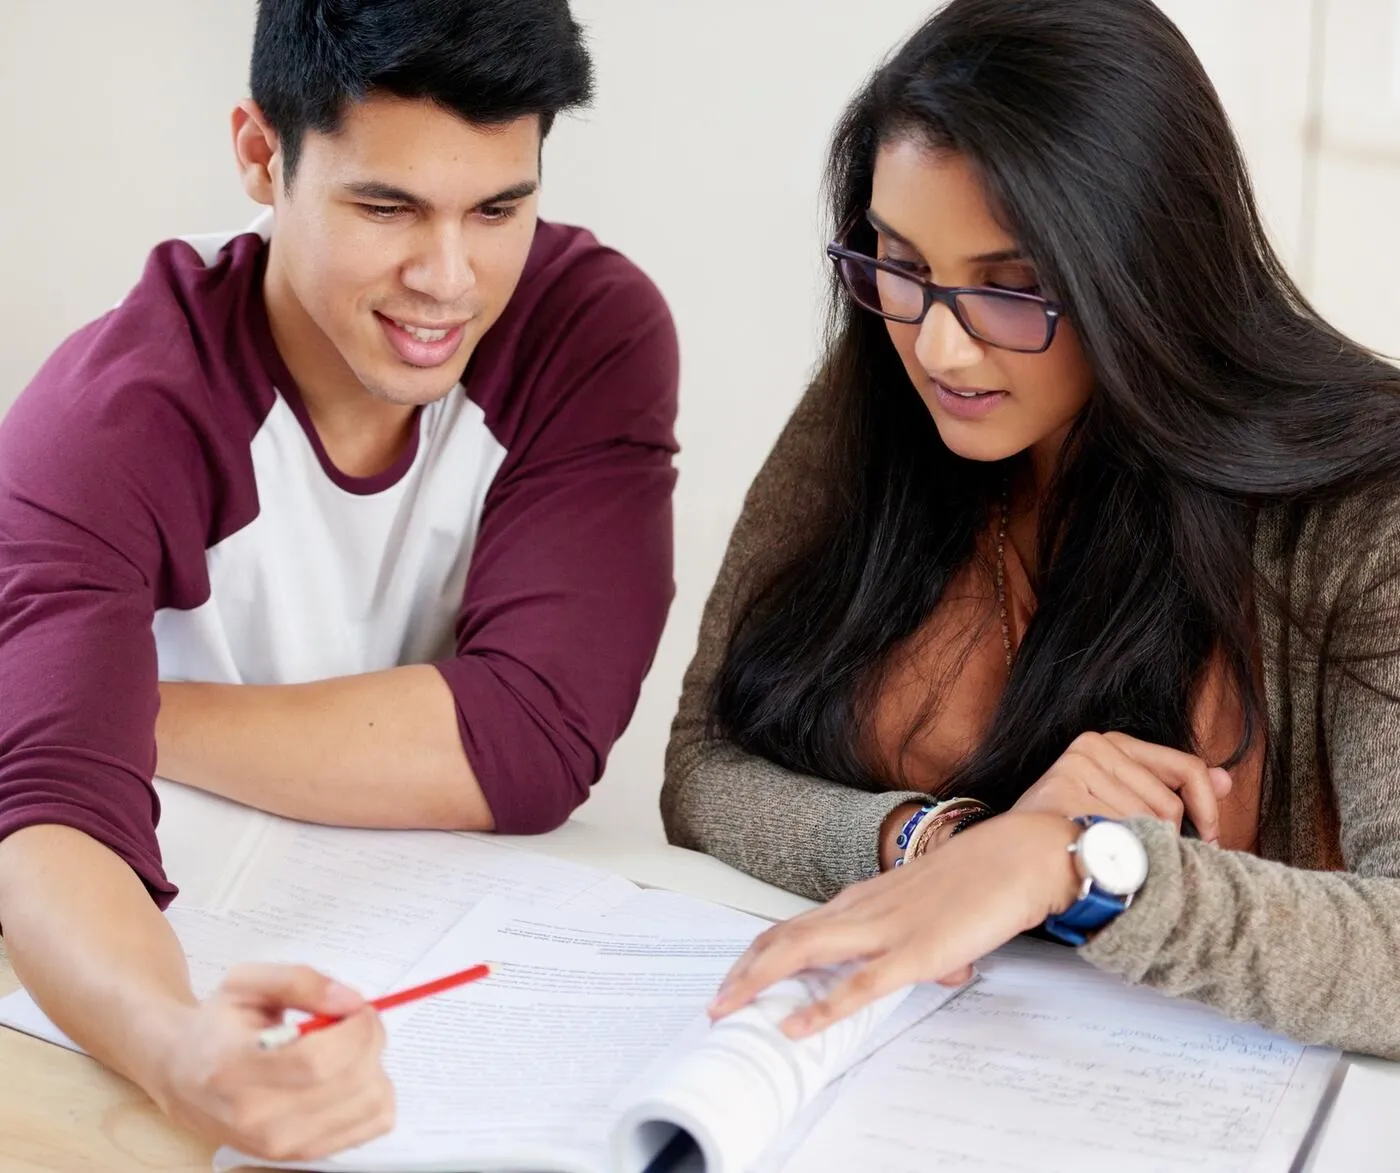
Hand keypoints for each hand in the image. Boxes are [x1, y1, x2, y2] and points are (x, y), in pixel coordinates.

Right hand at [146, 965, 394, 1160]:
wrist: (183, 1075)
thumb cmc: (219, 1025)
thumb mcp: (247, 983)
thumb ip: (301, 981)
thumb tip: (351, 1002)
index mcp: (235, 1068)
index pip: (316, 1059)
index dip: (354, 1029)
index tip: (359, 1008)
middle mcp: (256, 1117)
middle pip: (348, 1080)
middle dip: (371, 1039)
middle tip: (358, 1020)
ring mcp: (280, 1143)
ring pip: (368, 1103)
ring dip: (375, 1065)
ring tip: (348, 1048)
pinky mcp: (302, 1155)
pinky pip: (371, 1125)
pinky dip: (376, 1093)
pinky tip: (350, 1075)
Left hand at [709, 812, 1081, 1038]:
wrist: (1017, 856)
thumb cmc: (977, 880)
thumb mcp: (930, 912)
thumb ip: (918, 938)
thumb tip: (930, 971)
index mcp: (862, 899)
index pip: (794, 927)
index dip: (759, 955)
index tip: (734, 981)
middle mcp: (860, 909)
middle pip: (783, 938)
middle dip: (743, 972)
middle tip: (716, 1003)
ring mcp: (883, 929)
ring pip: (803, 953)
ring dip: (759, 983)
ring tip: (730, 1010)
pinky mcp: (913, 953)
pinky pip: (857, 986)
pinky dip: (820, 1007)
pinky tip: (796, 1025)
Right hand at [1012, 731, 1231, 841]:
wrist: (1019, 858)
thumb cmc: (1074, 833)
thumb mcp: (1129, 801)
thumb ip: (1176, 788)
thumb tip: (1227, 778)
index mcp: (1113, 742)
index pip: (1187, 768)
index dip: (1206, 809)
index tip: (1207, 838)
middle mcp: (1095, 744)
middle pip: (1169, 805)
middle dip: (1165, 841)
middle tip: (1141, 857)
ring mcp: (1078, 764)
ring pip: (1148, 824)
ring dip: (1138, 851)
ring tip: (1110, 857)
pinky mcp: (1066, 787)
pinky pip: (1122, 834)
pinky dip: (1118, 856)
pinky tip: (1098, 858)